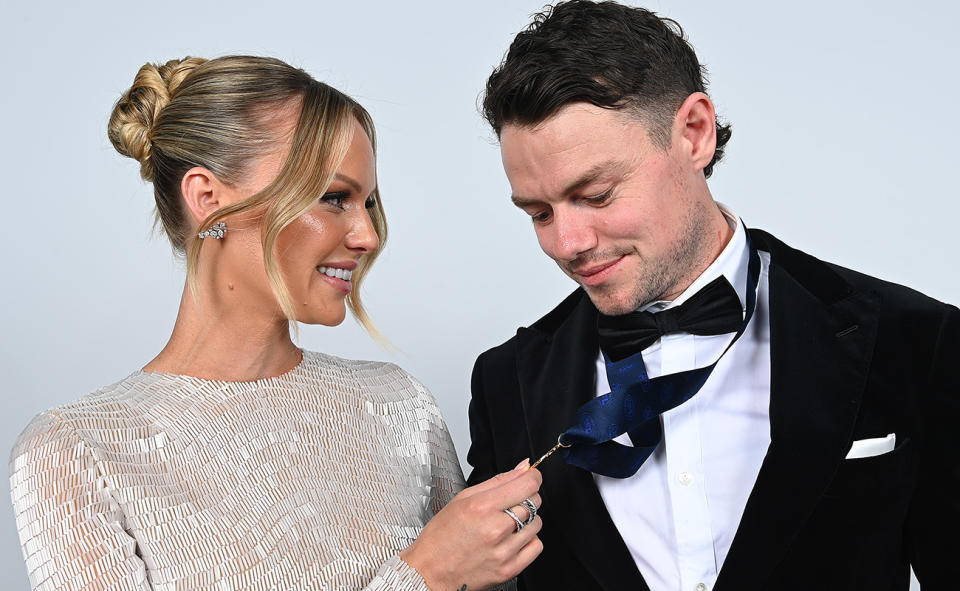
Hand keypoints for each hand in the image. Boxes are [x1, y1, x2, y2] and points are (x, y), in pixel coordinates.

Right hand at [400, 460, 543, 589]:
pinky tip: (512, 539)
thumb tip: (523, 468)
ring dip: (527, 519)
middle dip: (526, 497)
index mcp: (482, 507)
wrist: (430, 572)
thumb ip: (497, 481)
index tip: (531, 477)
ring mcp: (504, 551)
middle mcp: (495, 529)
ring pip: (537, 523)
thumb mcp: (462, 499)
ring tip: (506, 524)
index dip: (533, 477)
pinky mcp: (509, 569)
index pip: (527, 484)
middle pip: (534, 502)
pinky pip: (536, 546)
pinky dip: (528, 540)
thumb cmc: (441, 536)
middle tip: (510, 503)